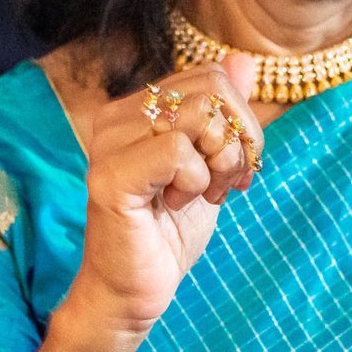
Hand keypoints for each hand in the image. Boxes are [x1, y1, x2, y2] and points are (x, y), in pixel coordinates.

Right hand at [63, 54, 261, 342]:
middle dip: (236, 142)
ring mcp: (108, 143)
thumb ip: (224, 115)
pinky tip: (177, 204)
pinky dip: (195, 182)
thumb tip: (243, 60)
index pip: (211, 77)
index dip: (240, 122)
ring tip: (201, 194)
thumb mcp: (211, 166)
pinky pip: (177, 151)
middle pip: (211, 90)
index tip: (232, 168)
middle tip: (223, 184)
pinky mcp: (110, 176)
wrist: (134, 291)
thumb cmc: (169, 232)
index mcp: (137, 107)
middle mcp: (116, 115)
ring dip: (218, 163)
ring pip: (197, 116)